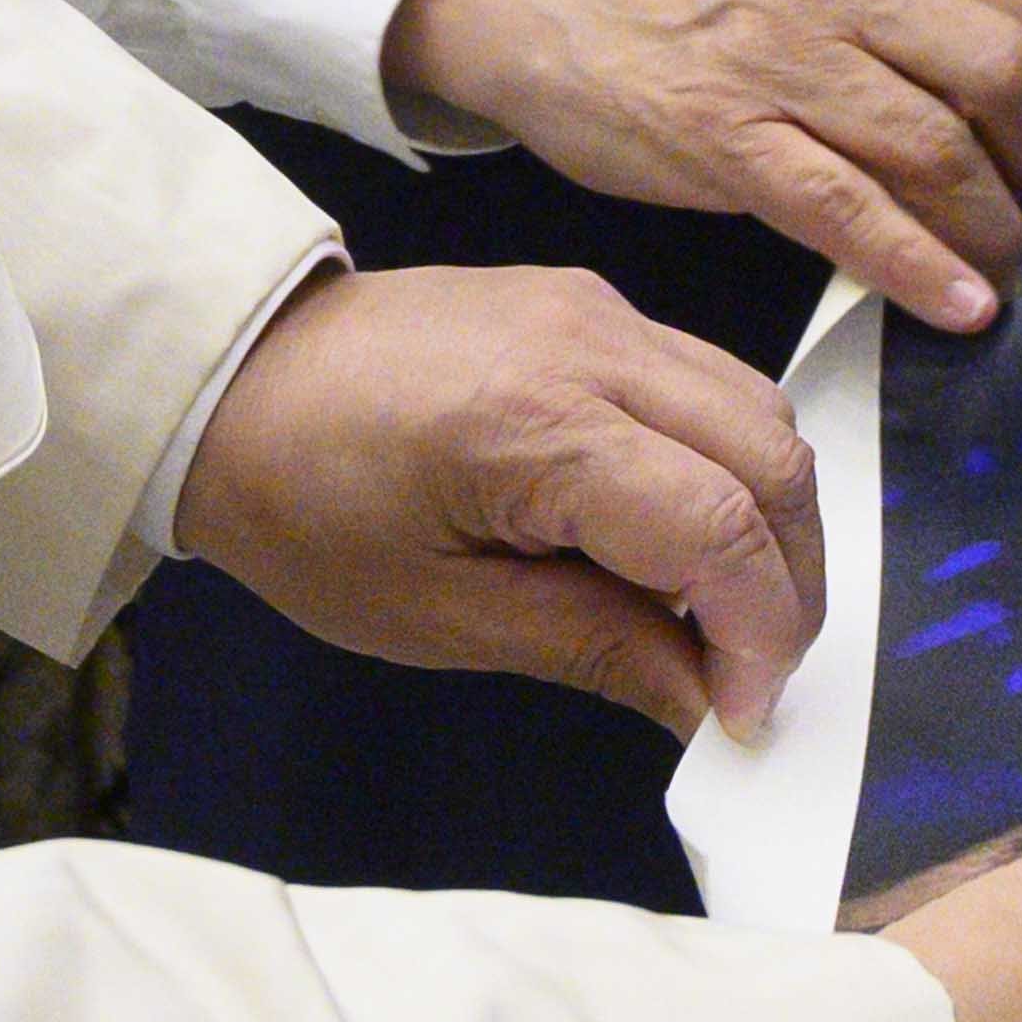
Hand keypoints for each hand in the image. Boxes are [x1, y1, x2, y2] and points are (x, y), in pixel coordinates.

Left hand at [170, 258, 825, 741]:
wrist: (231, 378)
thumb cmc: (304, 504)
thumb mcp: (437, 615)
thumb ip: (593, 649)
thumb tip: (709, 703)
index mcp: (535, 424)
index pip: (718, 524)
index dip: (758, 634)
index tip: (741, 717)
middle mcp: (588, 342)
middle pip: (772, 454)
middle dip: (790, 581)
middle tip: (750, 676)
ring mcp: (597, 308)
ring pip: (759, 408)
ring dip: (770, 519)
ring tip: (721, 615)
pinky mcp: (592, 303)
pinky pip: (709, 379)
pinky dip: (729, 464)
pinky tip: (682, 539)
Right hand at [382, 0, 1021, 332]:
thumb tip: (995, 85)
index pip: (1020, 9)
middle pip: (1001, 79)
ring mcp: (782, 59)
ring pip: (937, 152)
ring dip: (989, 228)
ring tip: (996, 267)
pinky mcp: (727, 138)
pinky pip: (851, 214)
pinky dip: (920, 268)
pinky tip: (959, 305)